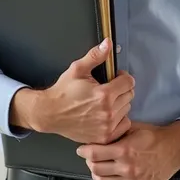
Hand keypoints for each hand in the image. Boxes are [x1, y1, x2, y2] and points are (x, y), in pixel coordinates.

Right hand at [10, 38, 134, 143]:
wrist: (50, 113)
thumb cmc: (63, 91)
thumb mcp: (78, 69)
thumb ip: (95, 56)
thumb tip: (108, 42)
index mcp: (104, 95)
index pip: (129, 82)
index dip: (122, 77)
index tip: (115, 77)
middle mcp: (108, 112)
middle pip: (129, 95)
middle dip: (121, 89)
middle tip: (109, 88)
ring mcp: (107, 127)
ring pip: (126, 109)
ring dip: (120, 103)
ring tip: (105, 101)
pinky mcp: (104, 137)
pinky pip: (124, 125)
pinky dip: (119, 119)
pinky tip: (107, 114)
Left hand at [76, 120, 179, 179]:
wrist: (174, 148)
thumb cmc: (154, 136)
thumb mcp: (133, 128)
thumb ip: (116, 133)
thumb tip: (98, 135)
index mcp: (125, 150)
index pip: (95, 154)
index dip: (84, 151)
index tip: (82, 149)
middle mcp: (127, 167)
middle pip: (96, 169)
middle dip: (89, 162)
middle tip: (90, 158)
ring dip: (97, 175)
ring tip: (98, 168)